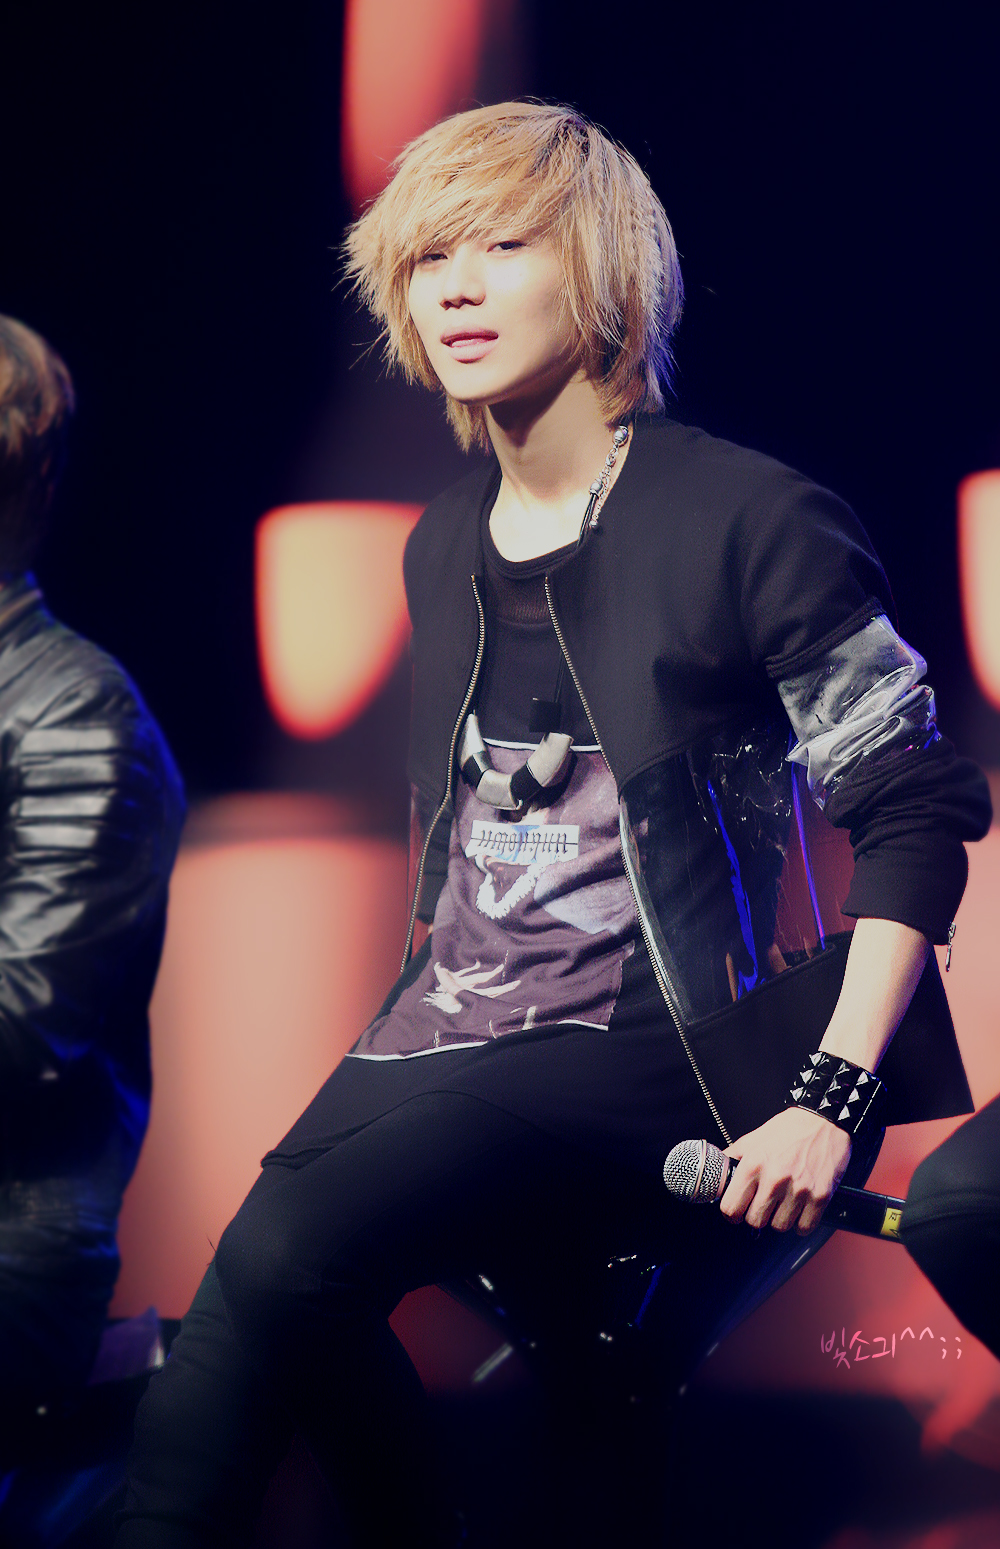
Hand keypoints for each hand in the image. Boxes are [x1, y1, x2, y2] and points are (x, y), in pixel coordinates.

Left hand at [720, 1107, 851, 1234]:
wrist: (823, 1120)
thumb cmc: (788, 1129)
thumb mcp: (752, 1138)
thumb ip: (733, 1158)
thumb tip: (717, 1174)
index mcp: (753, 1164)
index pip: (731, 1207)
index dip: (732, 1213)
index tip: (737, 1212)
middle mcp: (774, 1179)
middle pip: (755, 1222)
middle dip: (756, 1216)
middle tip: (762, 1205)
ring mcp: (799, 1190)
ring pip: (780, 1227)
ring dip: (779, 1219)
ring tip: (783, 1203)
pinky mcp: (820, 1197)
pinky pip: (804, 1228)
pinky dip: (801, 1222)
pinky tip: (799, 1208)